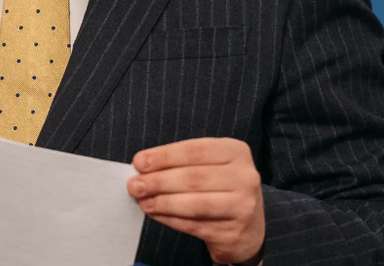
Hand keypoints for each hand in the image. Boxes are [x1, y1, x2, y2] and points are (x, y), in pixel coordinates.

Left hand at [128, 138, 264, 265]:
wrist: (249, 226)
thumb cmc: (220, 187)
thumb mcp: (209, 166)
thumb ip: (180, 164)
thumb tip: (141, 168)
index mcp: (235, 151)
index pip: (194, 151)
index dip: (164, 156)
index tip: (139, 162)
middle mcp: (245, 177)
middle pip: (193, 178)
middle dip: (159, 181)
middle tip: (134, 185)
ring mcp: (243, 206)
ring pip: (195, 204)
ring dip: (163, 202)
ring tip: (143, 201)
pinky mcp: (234, 232)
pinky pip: (195, 225)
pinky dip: (171, 219)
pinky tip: (156, 214)